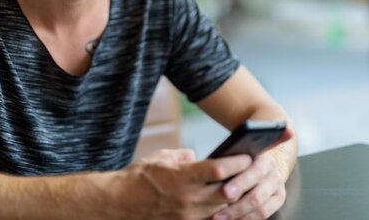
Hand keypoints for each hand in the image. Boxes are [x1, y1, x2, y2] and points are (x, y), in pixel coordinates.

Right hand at [119, 149, 252, 219]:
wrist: (117, 205)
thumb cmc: (137, 178)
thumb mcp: (160, 158)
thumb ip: (182, 156)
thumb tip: (197, 156)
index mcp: (181, 177)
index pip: (217, 169)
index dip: (236, 162)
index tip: (247, 154)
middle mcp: (187, 199)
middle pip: (226, 192)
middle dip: (241, 182)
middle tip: (252, 172)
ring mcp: (187, 217)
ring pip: (222, 210)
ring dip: (233, 199)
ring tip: (242, 187)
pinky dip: (219, 213)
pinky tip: (225, 205)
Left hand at [209, 152, 286, 219]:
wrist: (264, 160)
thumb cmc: (241, 156)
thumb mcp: (235, 150)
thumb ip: (224, 157)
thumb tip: (192, 156)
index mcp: (262, 155)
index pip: (253, 170)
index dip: (240, 182)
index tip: (224, 192)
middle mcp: (272, 170)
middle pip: (256, 193)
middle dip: (236, 205)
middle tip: (217, 214)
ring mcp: (277, 186)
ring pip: (259, 207)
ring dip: (238, 214)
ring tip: (219, 218)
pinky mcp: (278, 198)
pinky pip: (263, 214)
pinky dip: (246, 218)